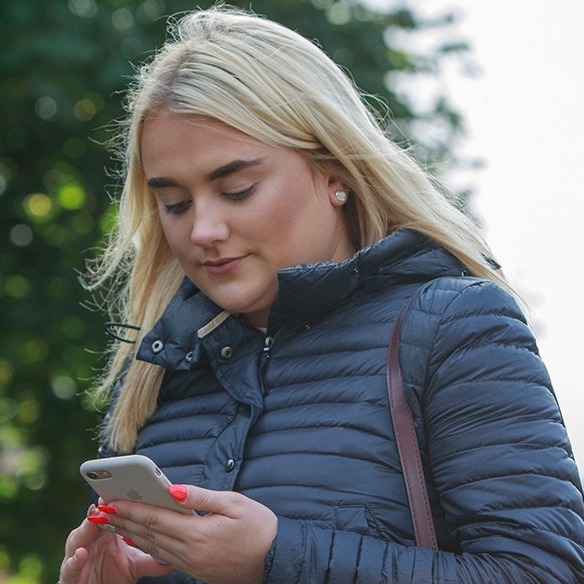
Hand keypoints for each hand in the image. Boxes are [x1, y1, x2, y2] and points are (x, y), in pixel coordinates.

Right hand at [59, 504, 174, 583]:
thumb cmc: (110, 575)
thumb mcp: (134, 566)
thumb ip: (152, 560)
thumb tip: (175, 558)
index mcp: (105, 533)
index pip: (111, 513)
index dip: (118, 502)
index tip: (125, 489)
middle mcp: (89, 540)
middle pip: (93, 520)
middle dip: (100, 509)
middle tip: (107, 498)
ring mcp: (76, 555)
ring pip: (77, 537)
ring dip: (85, 528)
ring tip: (95, 518)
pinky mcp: (69, 574)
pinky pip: (69, 566)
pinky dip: (74, 560)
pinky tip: (81, 554)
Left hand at [93, 485, 277, 583]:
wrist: (276, 560)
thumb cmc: (259, 527)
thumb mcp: (234, 503)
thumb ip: (201, 496)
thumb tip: (173, 488)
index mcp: (198, 534)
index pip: (155, 519)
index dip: (130, 509)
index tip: (111, 499)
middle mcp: (189, 552)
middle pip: (148, 534)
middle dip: (121, 521)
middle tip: (99, 510)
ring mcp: (191, 564)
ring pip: (152, 547)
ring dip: (129, 533)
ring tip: (111, 522)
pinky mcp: (195, 570)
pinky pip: (164, 557)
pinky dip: (146, 545)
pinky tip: (137, 539)